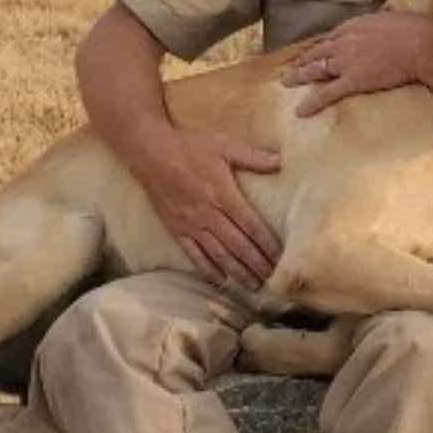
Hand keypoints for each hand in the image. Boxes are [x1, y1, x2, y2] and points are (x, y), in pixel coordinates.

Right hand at [129, 128, 281, 289]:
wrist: (151, 154)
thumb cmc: (190, 149)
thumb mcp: (224, 147)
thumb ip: (253, 157)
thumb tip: (281, 161)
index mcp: (224, 195)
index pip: (251, 225)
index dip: (267, 244)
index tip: (281, 258)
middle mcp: (209, 215)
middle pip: (238, 245)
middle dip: (257, 264)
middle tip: (273, 279)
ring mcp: (191, 225)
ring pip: (219, 255)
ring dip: (237, 272)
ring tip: (253, 285)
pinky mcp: (176, 230)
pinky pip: (194, 255)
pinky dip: (207, 269)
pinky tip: (220, 280)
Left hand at [283, 11, 432, 115]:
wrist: (422, 44)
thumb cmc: (415, 30)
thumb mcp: (395, 17)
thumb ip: (385, 18)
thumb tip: (389, 12)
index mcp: (355, 26)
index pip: (331, 36)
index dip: (319, 45)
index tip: (311, 50)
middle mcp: (345, 41)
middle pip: (317, 51)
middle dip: (302, 59)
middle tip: (290, 67)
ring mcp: (347, 61)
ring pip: (315, 69)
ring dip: (298, 76)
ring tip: (286, 83)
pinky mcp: (353, 80)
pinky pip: (327, 93)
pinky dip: (312, 102)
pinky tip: (301, 111)